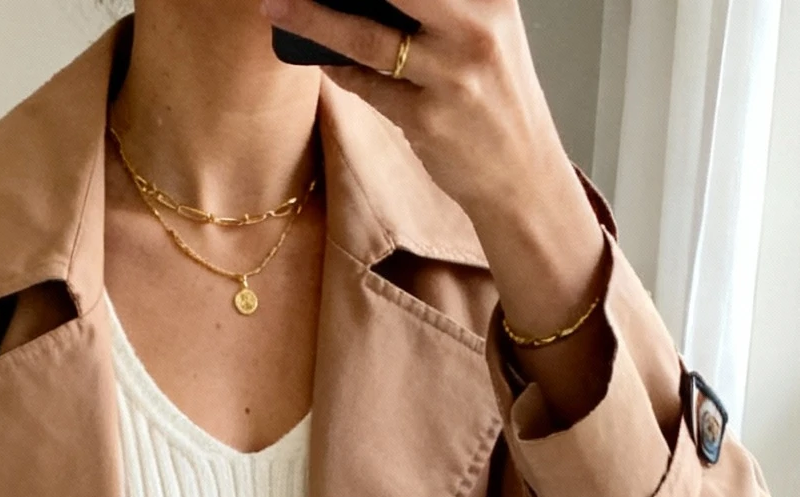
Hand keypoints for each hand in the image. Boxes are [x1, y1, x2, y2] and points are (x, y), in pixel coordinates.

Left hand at [260, 0, 607, 350]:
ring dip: (312, 19)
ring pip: (364, 35)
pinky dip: (338, 68)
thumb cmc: (493, 99)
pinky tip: (319, 56)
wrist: (522, 176)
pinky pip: (366, 85)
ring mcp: (451, 75)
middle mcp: (474, 27)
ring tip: (277, 5)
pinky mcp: (428, 119)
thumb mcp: (482, 33)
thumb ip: (435, 8)